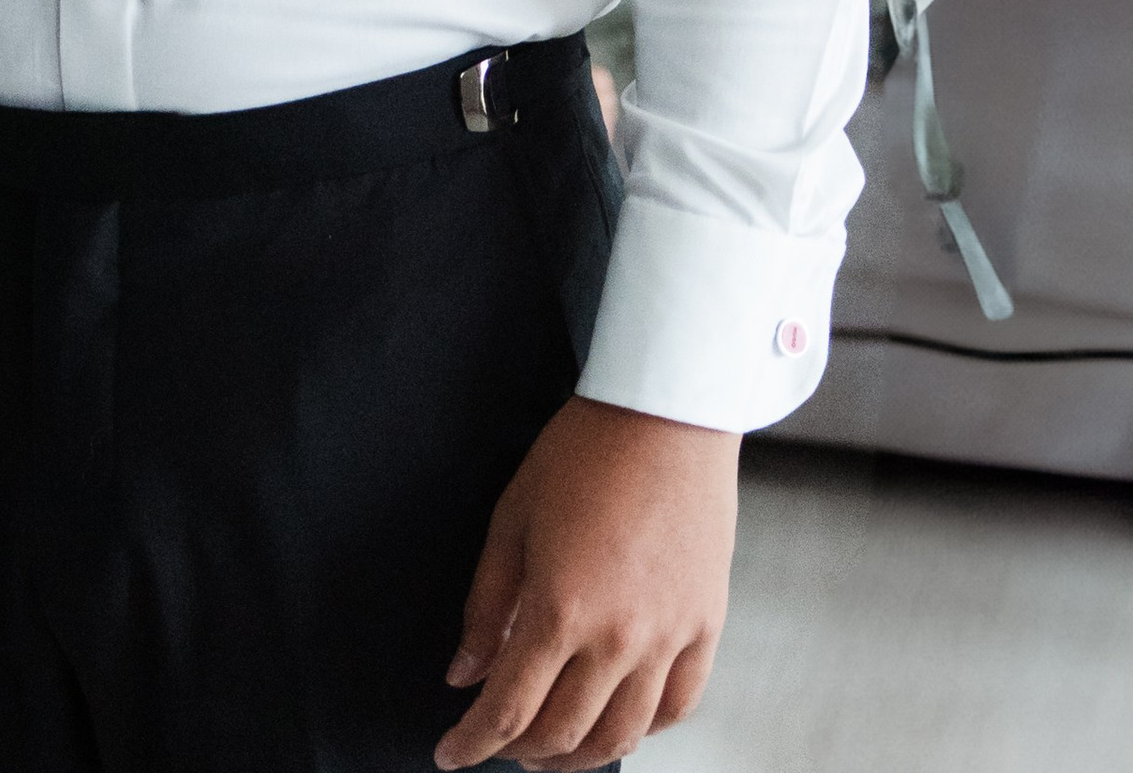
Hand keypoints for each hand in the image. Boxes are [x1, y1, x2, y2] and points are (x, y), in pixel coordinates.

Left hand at [434, 398, 736, 770]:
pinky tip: (615, 724)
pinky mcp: (705, 628)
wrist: (665, 416)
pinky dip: (642, 731)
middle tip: (495, 745)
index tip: (450, 754)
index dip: (472, 743)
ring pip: (621, 737)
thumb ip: (485, 605)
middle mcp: (617, 639)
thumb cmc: (580, 455)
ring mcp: (668, 639)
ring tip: (548, 751)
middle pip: (562, 735)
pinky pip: (676, 707)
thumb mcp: (511, 520)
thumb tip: (464, 674)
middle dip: (519, 752)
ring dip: (578, 759)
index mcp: (560, 610)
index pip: (508, 710)